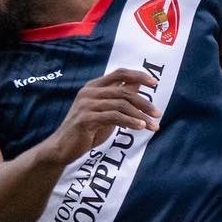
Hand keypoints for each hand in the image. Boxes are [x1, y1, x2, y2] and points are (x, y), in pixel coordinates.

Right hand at [45, 68, 160, 165]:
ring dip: (140, 116)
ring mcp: (87, 104)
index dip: (138, 75)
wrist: (63, 148)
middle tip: (158, 114)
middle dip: (144, 103)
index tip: (154, 83)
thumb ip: (119, 99)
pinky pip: (114, 117)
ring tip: (153, 126)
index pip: (120, 73)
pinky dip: (130, 121)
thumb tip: (138, 85)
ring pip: (121, 104)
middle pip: (124, 91)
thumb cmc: (86, 131)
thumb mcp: (106, 112)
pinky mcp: (86, 119)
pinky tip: (140, 127)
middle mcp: (90, 92)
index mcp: (94, 86)